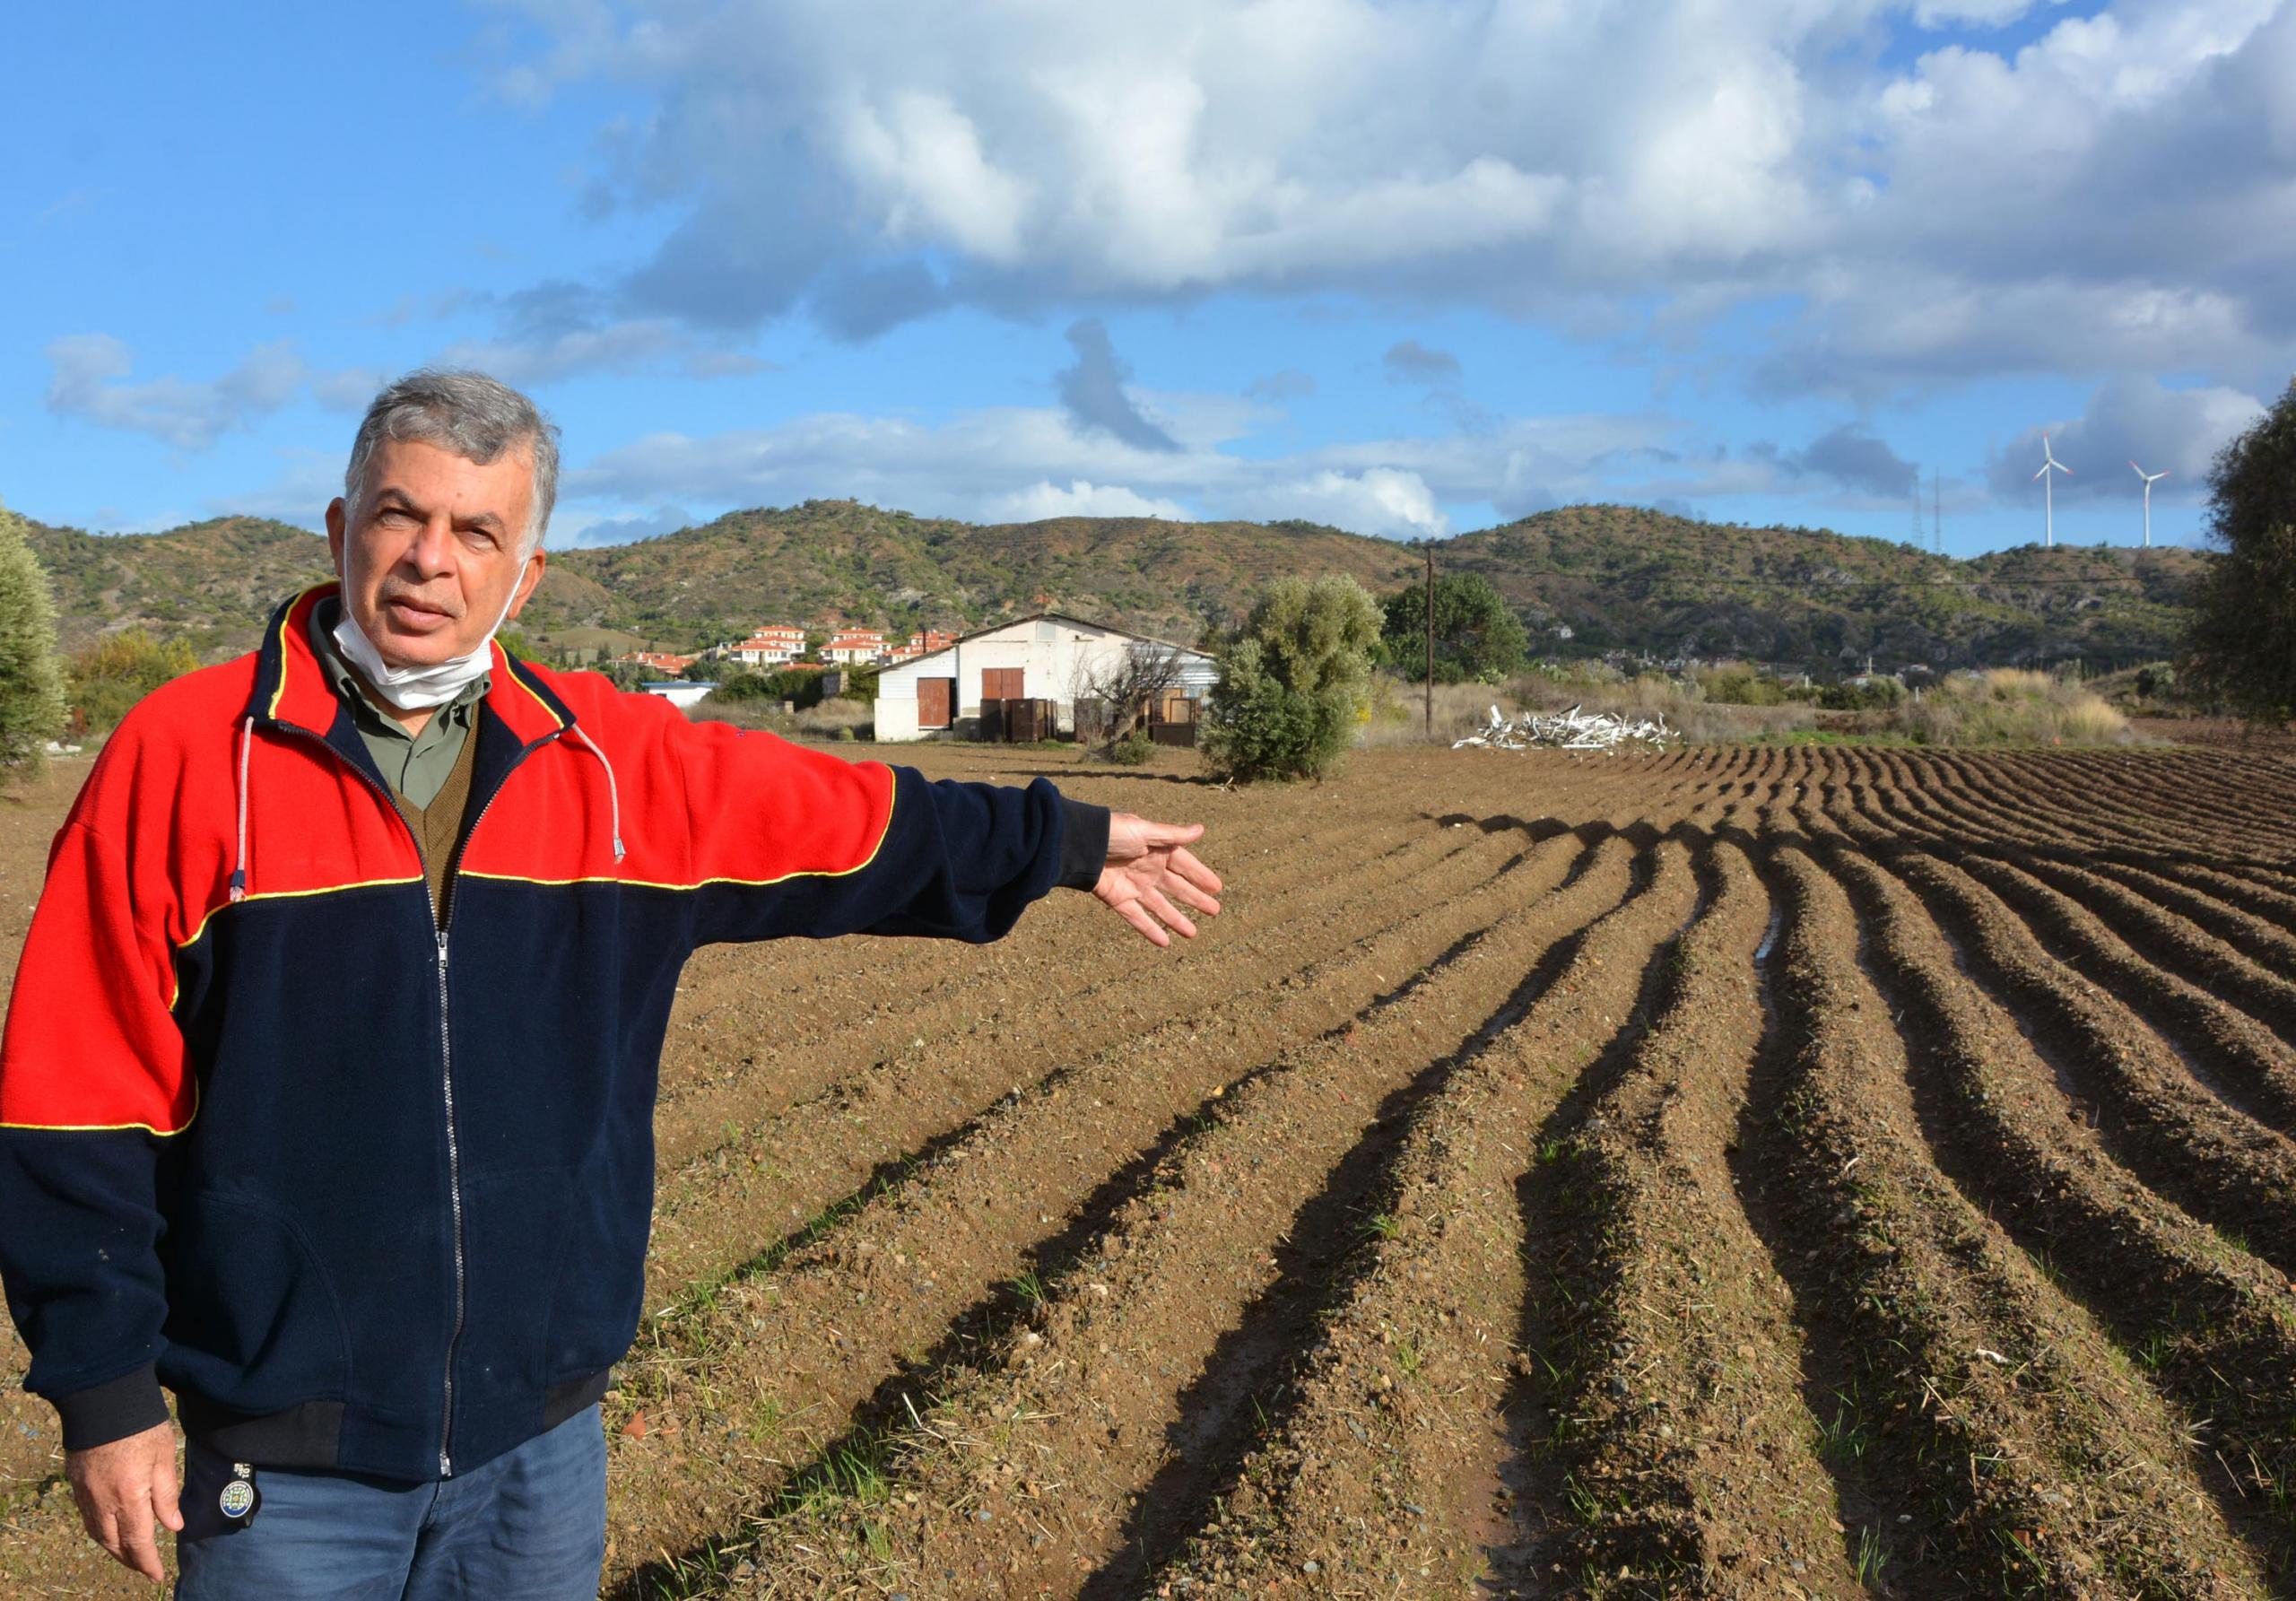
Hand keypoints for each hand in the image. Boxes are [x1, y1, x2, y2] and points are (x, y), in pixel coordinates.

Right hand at [66, 1422, 181, 1581]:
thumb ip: (167, 1495)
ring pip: (97, 1533)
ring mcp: (85, 1494)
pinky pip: (86, 1517)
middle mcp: (102, 1501)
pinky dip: (99, 1530)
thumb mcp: (164, 1457)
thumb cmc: (141, 1425)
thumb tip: (173, 1526)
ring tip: (129, 1554)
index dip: (147, 1561)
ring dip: (113, 1548)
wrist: (103, 1401)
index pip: (138, 1541)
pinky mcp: (76, 1483)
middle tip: (145, 1567)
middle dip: (130, 1560)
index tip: (157, 1575)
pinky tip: (110, 1529)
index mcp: (129, 1496)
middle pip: (114, 1543)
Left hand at [1095, 813, 1222, 946]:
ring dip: (1176, 919)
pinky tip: (1165, 942)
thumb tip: (1201, 830)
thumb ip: (1173, 835)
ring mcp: (1134, 886)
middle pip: (1176, 888)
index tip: (1217, 888)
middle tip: (1215, 911)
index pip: (1185, 866)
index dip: (1200, 876)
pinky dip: (1150, 930)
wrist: (1079, 844)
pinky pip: (1137, 918)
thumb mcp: (1146, 831)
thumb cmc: (1113, 832)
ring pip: (1160, 907)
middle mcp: (1147, 869)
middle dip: (1195, 899)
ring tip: (1192, 933)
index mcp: (1157, 850)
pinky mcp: (1118, 900)